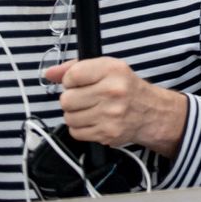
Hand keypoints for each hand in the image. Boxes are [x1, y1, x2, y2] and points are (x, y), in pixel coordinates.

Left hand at [46, 57, 185, 152]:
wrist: (151, 112)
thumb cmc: (125, 88)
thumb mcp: (107, 69)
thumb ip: (76, 68)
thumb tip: (48, 73)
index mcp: (112, 70)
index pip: (72, 75)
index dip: (70, 81)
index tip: (80, 83)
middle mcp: (113, 91)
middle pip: (66, 99)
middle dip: (72, 100)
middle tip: (87, 98)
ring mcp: (110, 114)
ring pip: (69, 117)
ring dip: (76, 115)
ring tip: (91, 110)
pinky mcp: (107, 133)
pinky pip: (76, 132)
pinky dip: (81, 128)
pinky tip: (95, 121)